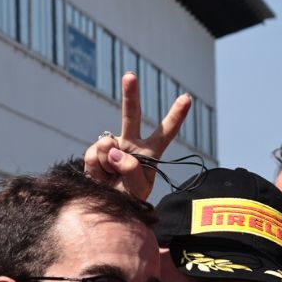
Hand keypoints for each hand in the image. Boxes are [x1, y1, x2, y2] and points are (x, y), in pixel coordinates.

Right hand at [83, 72, 192, 200]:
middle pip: (131, 115)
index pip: (166, 132)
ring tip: (112, 179)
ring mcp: (112, 146)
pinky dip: (96, 168)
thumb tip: (113, 149)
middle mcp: (132, 145)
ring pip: (107, 145)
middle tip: (130, 76)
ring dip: (107, 165)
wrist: (106, 206)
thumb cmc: (129, 199)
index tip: (187, 98)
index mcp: (150, 153)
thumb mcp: (138, 190)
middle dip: (130, 94)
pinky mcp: (95, 151)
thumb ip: (131, 170)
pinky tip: (100, 176)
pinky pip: (93, 155)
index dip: (176, 115)